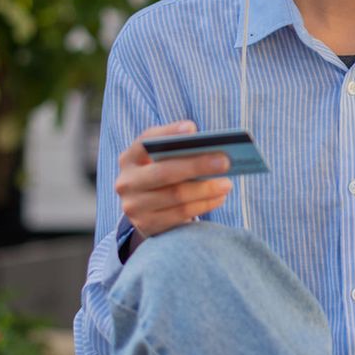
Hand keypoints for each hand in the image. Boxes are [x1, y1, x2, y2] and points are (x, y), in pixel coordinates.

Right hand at [115, 121, 234, 238]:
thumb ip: (178, 149)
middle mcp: (126, 182)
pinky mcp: (147, 225)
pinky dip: (204, 205)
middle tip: (225, 162)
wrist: (146, 211)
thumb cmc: (163, 176)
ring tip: (227, 183)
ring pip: (176, 195)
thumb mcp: (162, 161)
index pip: (145, 142)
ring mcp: (134, 206)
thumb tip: (206, 143)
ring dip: (206, 189)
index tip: (192, 128)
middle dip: (197, 166)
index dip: (168, 133)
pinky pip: (180, 214)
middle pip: (164, 172)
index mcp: (129, 158)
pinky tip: (219, 198)